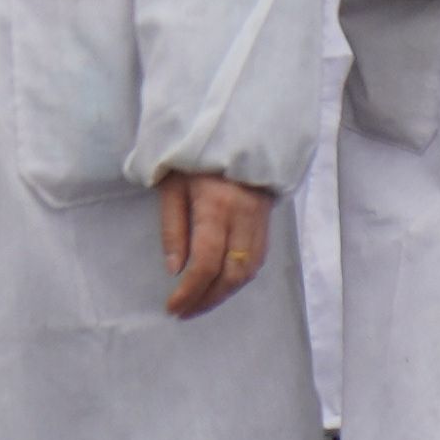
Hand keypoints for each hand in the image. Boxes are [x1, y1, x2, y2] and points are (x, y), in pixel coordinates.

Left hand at [156, 170, 278, 319]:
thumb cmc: (193, 156)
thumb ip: (172, 228)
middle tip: (186, 312)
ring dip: (225, 292)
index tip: (173, 307)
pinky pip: (258, 258)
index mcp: (216, 206)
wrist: (234, 127)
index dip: (190, 291)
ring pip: (249, 270)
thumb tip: (175, 269)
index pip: (206, 262)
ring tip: (201, 302)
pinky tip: (222, 282)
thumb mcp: (171, 185)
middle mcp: (243, 217)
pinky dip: (240, 276)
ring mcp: (259, 219)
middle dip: (208, 299)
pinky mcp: (267, 219)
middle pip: (232, 274)